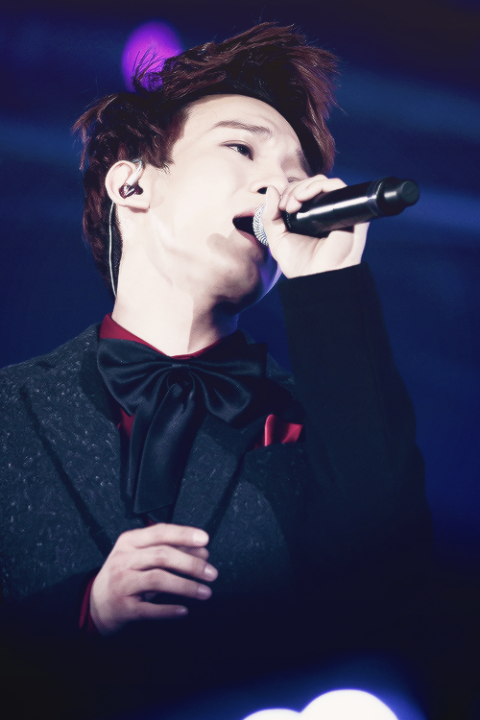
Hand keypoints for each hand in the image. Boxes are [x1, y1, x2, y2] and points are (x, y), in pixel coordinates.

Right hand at [90, 523, 217, 635]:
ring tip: (205, 592)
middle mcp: (123, 559)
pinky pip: (148, 609)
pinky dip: (168, 610)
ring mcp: (121, 583)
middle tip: (211, 573)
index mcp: (129, 542)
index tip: (205, 539)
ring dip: (186, 586)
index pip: (159, 532)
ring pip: (157, 580)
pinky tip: (184, 610)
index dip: (183, 534)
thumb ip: (171, 552)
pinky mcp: (122, 607)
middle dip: (191, 564)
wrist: (96, 604)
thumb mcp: (143, 558)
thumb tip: (202, 552)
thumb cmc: (125, 575)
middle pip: (162, 556)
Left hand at [261, 175, 368, 277]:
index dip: (288, 192)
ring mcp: (337, 211)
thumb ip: (270, 216)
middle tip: (285, 206)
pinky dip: (319, 186)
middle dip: (293, 189)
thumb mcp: (277, 239)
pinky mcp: (348, 211)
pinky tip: (304, 198)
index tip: (279, 206)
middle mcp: (325, 212)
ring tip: (292, 204)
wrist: (317, 278)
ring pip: (324, 183)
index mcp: (311, 217)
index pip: (301, 191)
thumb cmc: (300, 264)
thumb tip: (270, 188)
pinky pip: (338, 187)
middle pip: (311, 184)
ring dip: (303, 187)